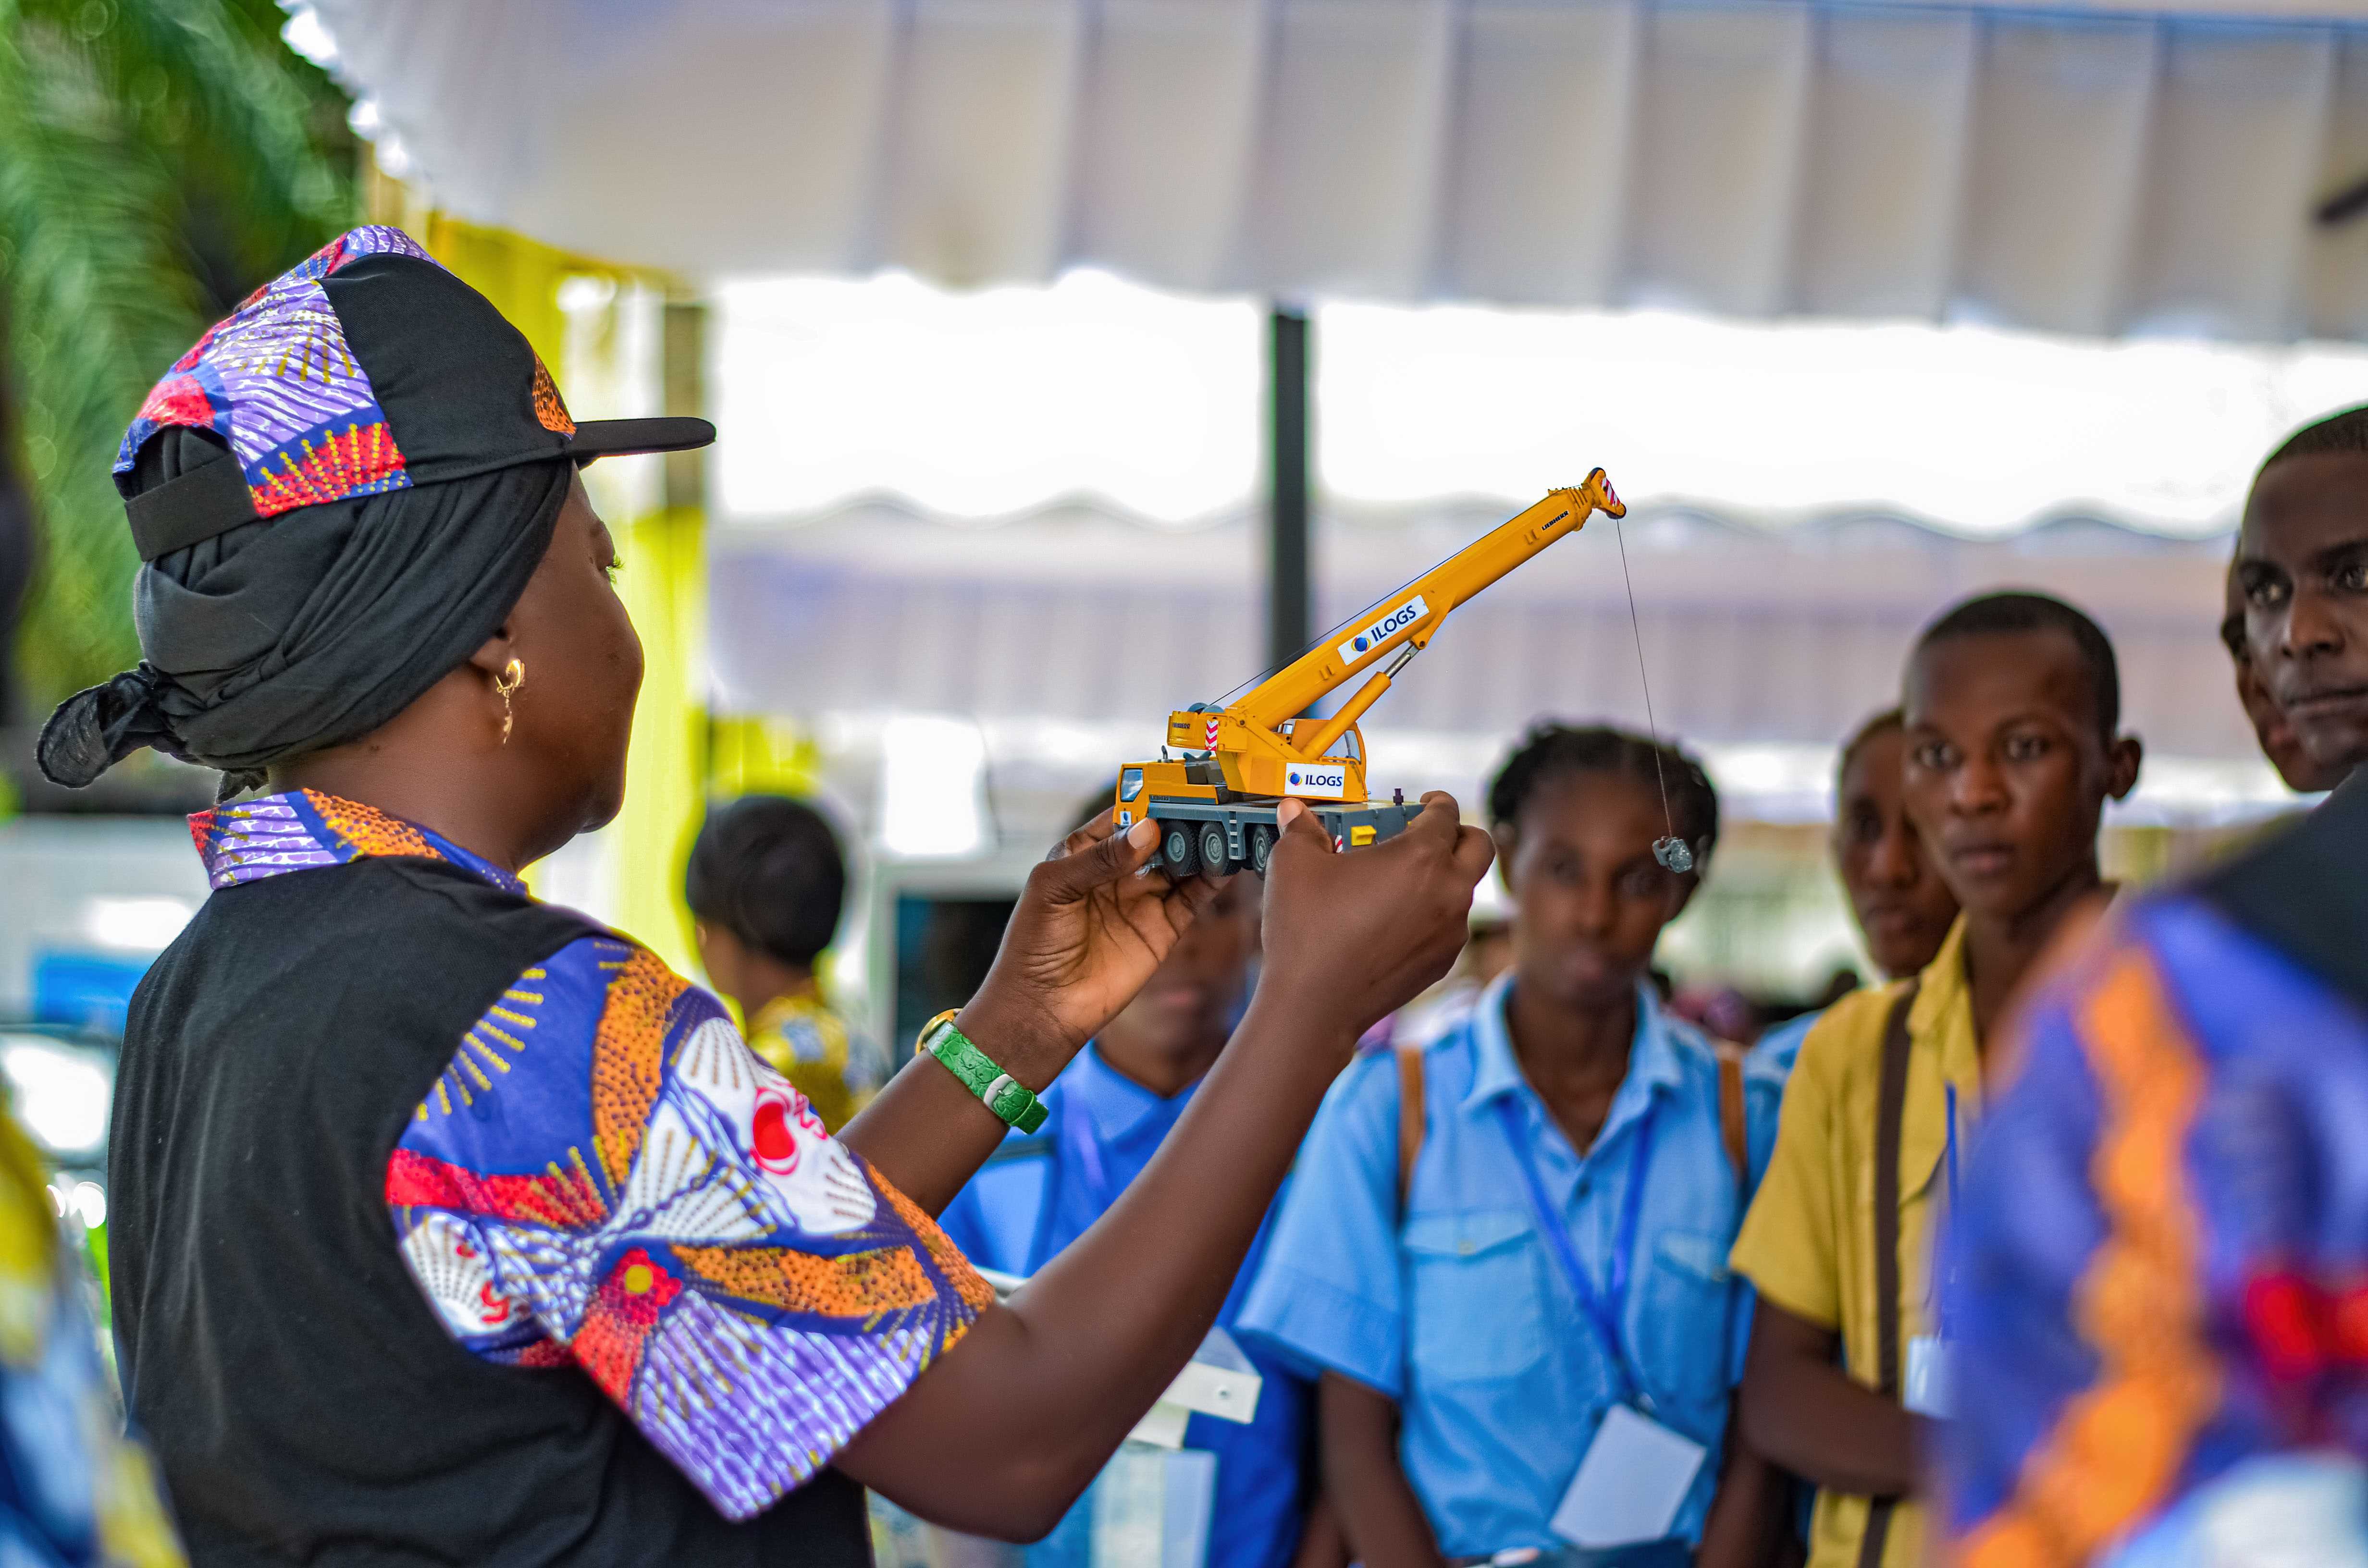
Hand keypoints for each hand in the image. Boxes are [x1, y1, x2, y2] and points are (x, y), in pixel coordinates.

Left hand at [957, 810, 1226, 1072]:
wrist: (1043, 1008)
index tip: (1178, 782)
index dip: (1149, 798)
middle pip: (1159, 836)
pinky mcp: (1162, 929)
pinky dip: (1212, 879)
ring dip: (1203, 845)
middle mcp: (1117, 872)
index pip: (1123, 815)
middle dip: (1184, 819)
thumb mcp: (1055, 888)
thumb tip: (1149, 830)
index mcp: (1084, 853)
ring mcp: (1141, 899)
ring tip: (1227, 825)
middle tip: (1213, 801)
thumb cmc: (1033, 944)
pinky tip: (1227, 861)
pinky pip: (1192, 898)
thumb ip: (1101, 858)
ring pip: (1181, 863)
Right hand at [1257, 793, 1493, 1050]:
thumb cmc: (1306, 930)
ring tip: (1401, 880)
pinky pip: (1449, 925)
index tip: (1424, 802)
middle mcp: (1449, 891)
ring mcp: (1451, 931)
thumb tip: (1295, 811)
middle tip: (1428, 834)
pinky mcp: (1442, 962)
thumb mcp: (1293, 864)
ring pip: (1465, 890)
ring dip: (1444, 876)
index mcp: (1422, 856)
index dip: (1435, 800)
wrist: (1314, 1005)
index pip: (1446, 812)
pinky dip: (1432, 913)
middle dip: (1459, 833)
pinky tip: (1394, 918)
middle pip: (1480, 847)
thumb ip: (1302, 828)